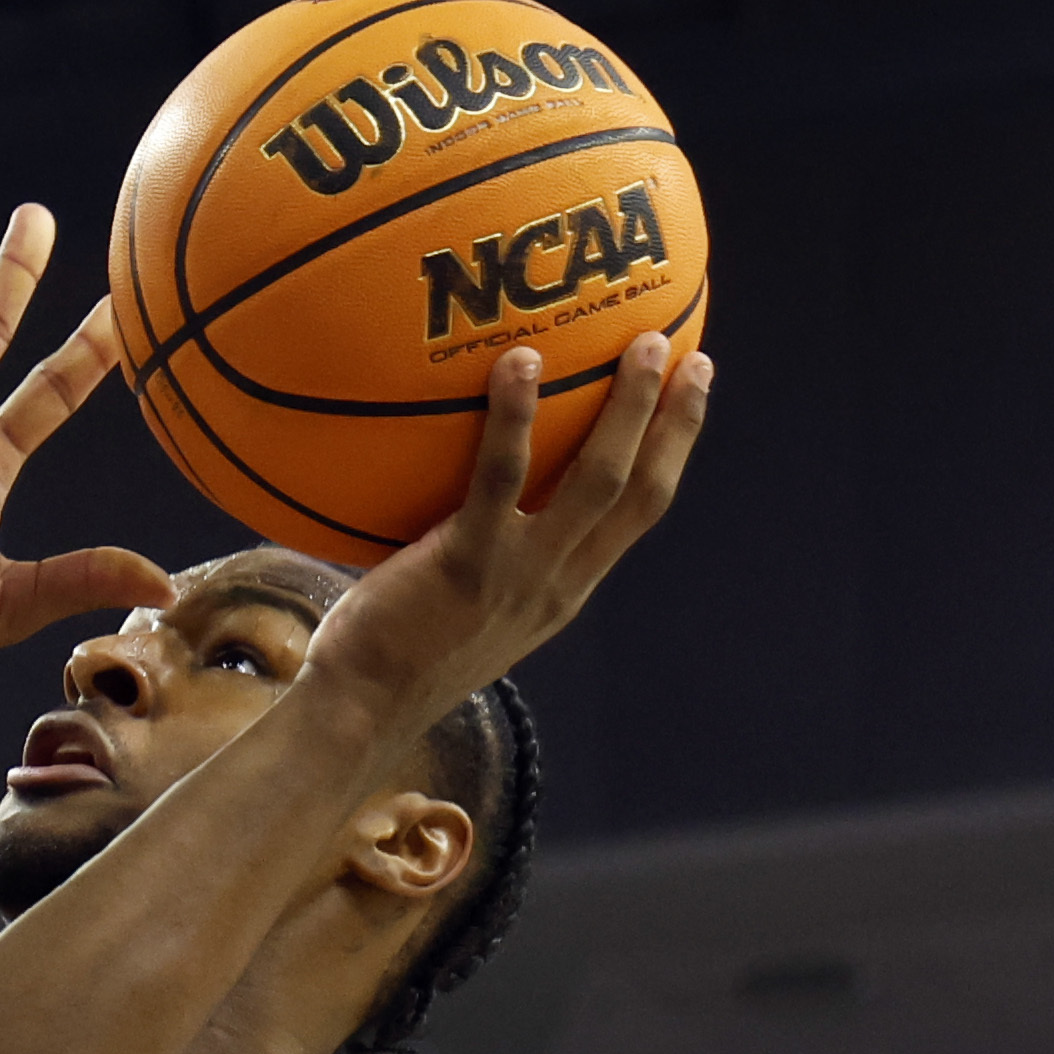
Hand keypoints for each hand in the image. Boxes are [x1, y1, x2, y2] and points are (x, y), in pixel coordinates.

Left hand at [306, 332, 712, 716]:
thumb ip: (489, 550)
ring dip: (630, 409)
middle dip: (674, 421)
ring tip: (640, 344)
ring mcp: (520, 574)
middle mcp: (560, 582)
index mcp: (566, 588)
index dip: (673, 450)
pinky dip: (516, 419)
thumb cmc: (396, 649)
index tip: (691, 392)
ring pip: (599, 480)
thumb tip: (472, 481)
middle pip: (642, 491)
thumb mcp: (468, 603)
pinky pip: (501, 479)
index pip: (640, 513)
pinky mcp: (469, 564)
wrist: (362, 709)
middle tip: (685, 352)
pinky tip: (519, 363)